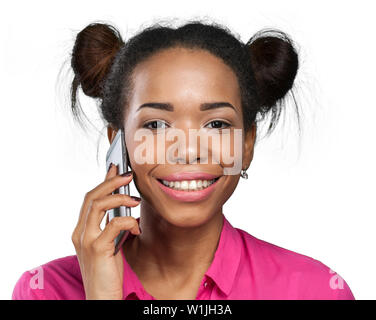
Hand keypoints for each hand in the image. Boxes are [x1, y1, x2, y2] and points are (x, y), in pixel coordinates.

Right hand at [71, 164, 140, 299]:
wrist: (101, 298)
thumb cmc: (108, 272)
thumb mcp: (110, 244)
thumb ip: (113, 226)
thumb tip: (125, 207)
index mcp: (81, 230)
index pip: (90, 199)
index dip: (103, 181)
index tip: (116, 168)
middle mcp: (79, 233)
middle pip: (91, 197)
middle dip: (110, 182)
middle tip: (127, 174)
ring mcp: (86, 240)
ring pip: (98, 205)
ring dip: (119, 197)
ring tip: (135, 198)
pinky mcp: (97, 249)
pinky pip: (113, 225)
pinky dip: (128, 221)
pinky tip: (137, 228)